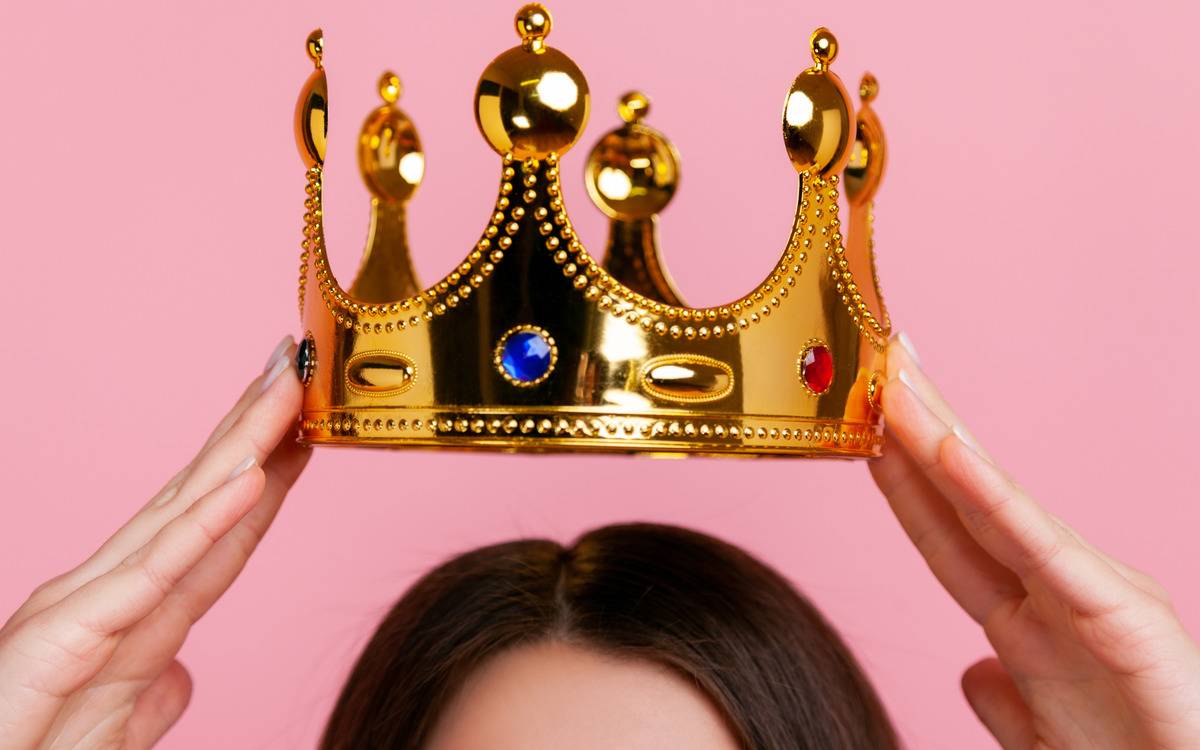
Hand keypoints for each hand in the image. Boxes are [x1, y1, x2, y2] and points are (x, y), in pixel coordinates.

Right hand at [0, 336, 309, 748]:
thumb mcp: (110, 731)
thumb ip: (148, 696)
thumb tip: (181, 674)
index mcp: (127, 612)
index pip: (212, 531)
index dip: (260, 475)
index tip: (302, 424)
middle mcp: (106, 593)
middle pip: (198, 499)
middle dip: (252, 430)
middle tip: (296, 364)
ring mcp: (83, 608)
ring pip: (180, 513)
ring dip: (240, 447)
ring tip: (285, 390)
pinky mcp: (63, 638)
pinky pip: (151, 574)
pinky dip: (203, 523)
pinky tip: (250, 475)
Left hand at [871, 335, 1199, 747]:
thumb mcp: (1049, 741)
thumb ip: (1008, 702)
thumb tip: (974, 670)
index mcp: (1031, 622)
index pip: (948, 535)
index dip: (903, 481)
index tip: (864, 425)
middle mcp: (1053, 596)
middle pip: (964, 499)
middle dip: (915, 430)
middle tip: (874, 358)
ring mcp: (1086, 596)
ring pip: (993, 505)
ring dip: (937, 439)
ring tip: (895, 380)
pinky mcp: (1121, 613)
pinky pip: (1040, 548)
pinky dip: (992, 496)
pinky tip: (949, 450)